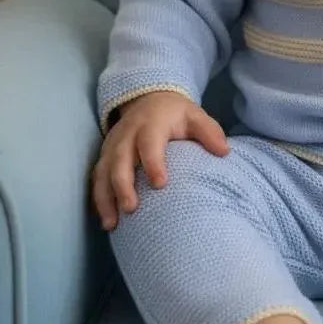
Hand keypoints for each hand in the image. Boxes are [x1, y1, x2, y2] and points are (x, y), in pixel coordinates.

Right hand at [91, 90, 228, 230]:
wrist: (148, 99)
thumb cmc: (176, 114)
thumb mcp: (195, 116)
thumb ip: (209, 132)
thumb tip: (224, 152)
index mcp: (151, 124)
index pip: (149, 143)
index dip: (153, 162)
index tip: (160, 185)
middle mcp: (127, 135)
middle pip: (119, 160)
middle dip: (122, 185)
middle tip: (131, 208)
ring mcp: (112, 146)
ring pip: (103, 172)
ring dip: (105, 198)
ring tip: (111, 224)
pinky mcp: (105, 156)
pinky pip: (97, 178)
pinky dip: (98, 200)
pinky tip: (106, 221)